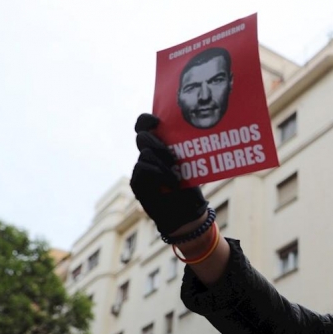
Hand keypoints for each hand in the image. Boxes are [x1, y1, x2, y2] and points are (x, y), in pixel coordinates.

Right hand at [129, 113, 207, 234]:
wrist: (186, 213)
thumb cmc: (190, 187)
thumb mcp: (191, 165)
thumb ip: (185, 150)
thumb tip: (195, 131)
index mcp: (159, 147)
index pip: (144, 127)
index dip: (146, 120)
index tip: (157, 120)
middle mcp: (147, 156)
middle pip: (142, 138)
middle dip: (158, 143)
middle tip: (172, 156)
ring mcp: (140, 169)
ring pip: (145, 153)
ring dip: (163, 163)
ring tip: (176, 175)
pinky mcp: (137, 183)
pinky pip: (143, 169)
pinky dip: (159, 173)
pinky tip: (171, 181)